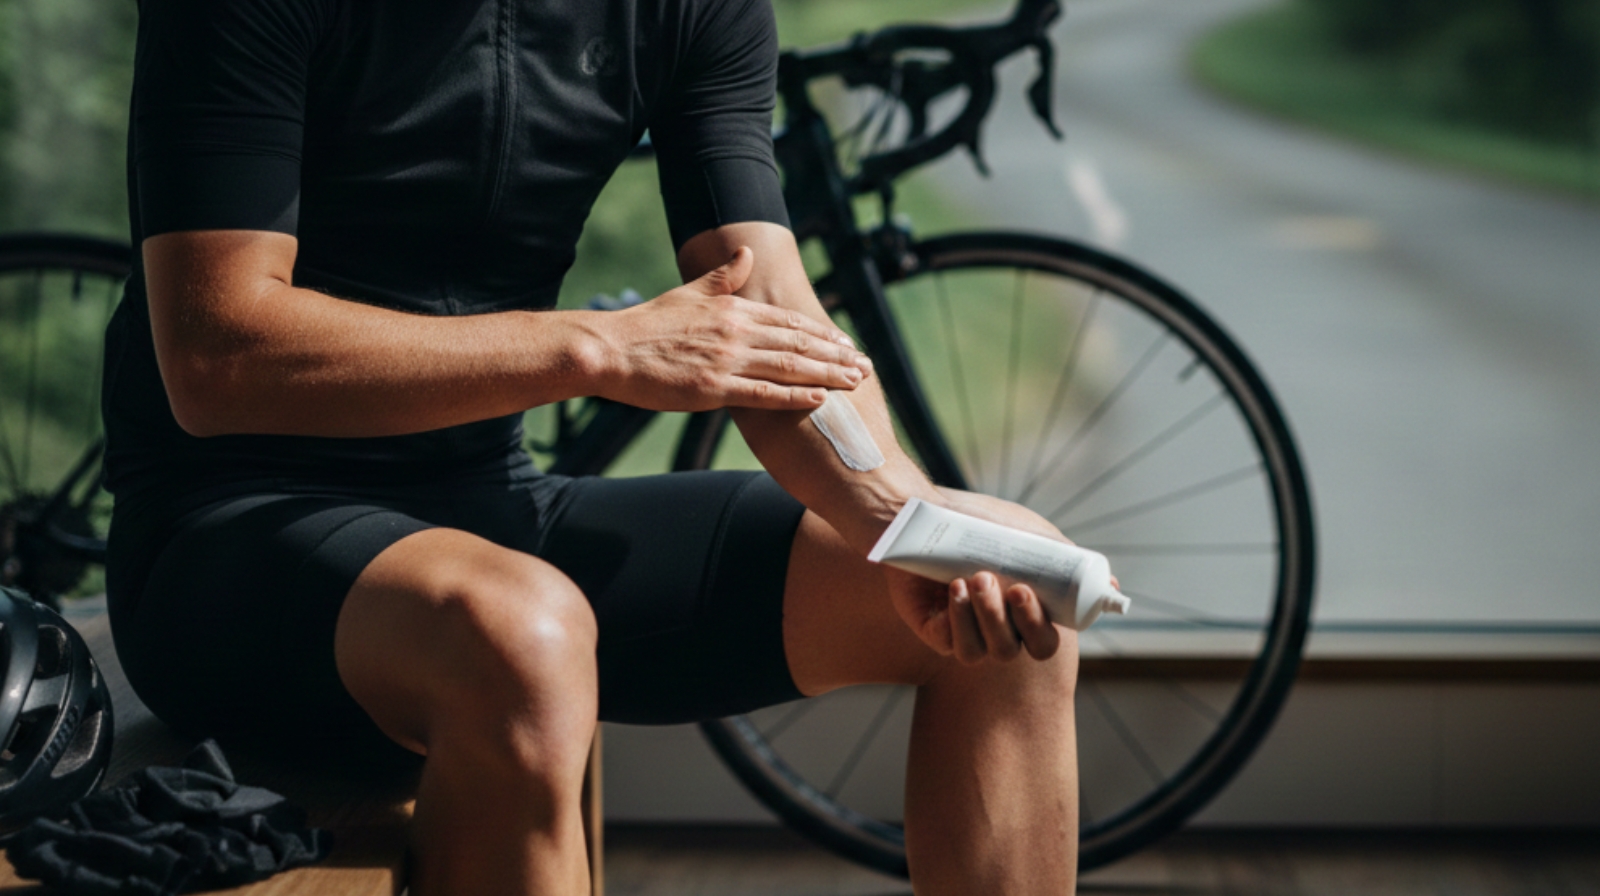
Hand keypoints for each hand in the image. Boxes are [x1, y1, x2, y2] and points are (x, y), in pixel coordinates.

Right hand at [595, 247, 872, 411]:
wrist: (612, 350)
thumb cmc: (648, 324)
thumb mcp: (689, 291)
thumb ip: (724, 276)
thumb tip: (748, 251)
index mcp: (733, 309)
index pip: (789, 320)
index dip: (822, 332)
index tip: (846, 343)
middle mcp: (736, 331)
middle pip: (798, 342)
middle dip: (837, 355)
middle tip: (866, 366)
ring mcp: (726, 360)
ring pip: (789, 366)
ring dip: (827, 375)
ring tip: (854, 382)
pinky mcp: (713, 388)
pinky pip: (763, 393)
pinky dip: (794, 396)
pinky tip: (819, 399)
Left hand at [883, 491, 1117, 661]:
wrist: (919, 510)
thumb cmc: (974, 518)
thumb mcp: (1029, 534)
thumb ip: (1068, 560)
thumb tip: (1116, 588)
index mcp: (1022, 609)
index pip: (1046, 639)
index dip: (1044, 627)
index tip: (1030, 592)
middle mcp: (997, 625)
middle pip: (1022, 650)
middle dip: (1020, 622)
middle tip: (1011, 587)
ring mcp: (966, 630)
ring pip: (989, 652)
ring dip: (989, 616)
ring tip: (977, 577)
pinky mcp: (935, 631)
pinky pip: (954, 646)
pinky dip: (959, 619)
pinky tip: (954, 588)